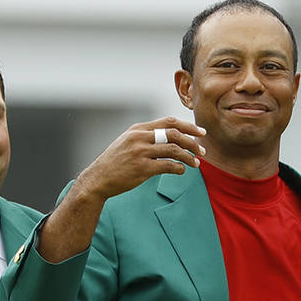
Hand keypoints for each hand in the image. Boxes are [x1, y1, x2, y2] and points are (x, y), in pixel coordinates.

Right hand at [72, 116, 205, 202]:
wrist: (98, 179)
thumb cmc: (115, 162)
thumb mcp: (127, 142)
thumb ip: (146, 137)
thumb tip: (169, 137)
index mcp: (138, 129)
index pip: (169, 122)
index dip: (188, 126)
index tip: (200, 132)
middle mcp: (140, 138)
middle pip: (175, 134)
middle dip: (192, 142)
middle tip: (202, 151)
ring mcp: (141, 153)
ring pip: (174, 150)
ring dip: (189, 157)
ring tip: (196, 163)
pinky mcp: (142, 169)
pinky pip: (168, 166)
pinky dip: (179, 168)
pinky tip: (182, 170)